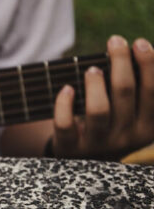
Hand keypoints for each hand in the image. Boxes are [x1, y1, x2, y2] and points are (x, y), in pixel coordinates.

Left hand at [53, 36, 153, 159]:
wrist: (85, 168)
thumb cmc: (111, 129)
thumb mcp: (132, 117)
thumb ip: (137, 93)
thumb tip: (139, 50)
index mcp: (146, 128)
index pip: (153, 91)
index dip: (148, 64)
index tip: (138, 42)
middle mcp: (125, 138)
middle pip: (125, 93)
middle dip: (121, 62)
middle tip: (115, 41)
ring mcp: (97, 144)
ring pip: (99, 110)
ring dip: (95, 85)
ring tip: (92, 69)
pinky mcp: (70, 148)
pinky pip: (65, 125)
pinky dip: (64, 104)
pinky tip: (66, 88)